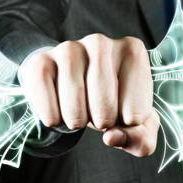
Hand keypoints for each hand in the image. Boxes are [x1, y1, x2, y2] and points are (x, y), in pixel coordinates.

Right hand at [18, 34, 158, 156]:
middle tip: (100, 117)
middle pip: (104, 104)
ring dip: (76, 120)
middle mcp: (100, 43)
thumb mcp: (135, 122)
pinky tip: (58, 113)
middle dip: (102, 122)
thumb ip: (140, 139)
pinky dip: (52, 115)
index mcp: (132, 51)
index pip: (136, 111)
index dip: (128, 124)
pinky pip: (45, 95)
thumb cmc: (113, 101)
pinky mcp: (42, 60)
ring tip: (80, 114)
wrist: (77, 86)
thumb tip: (111, 138)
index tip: (124, 114)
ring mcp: (69, 48)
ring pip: (73, 100)